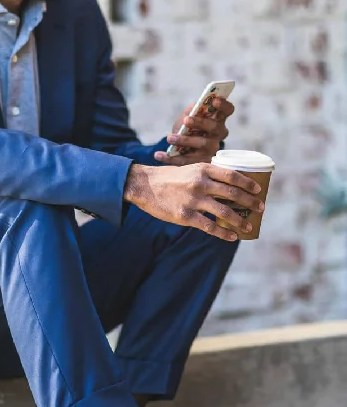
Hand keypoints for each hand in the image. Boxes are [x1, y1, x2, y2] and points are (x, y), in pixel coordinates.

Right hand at [123, 161, 263, 241]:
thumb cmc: (169, 178)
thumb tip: (228, 185)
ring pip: (224, 212)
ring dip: (240, 221)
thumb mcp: (190, 170)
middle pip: (233, 193)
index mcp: (203, 169)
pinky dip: (224, 233)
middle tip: (261, 208)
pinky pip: (210, 226)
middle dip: (250, 202)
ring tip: (248, 226)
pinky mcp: (185, 216)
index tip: (259, 190)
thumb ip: (207, 175)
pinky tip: (232, 236)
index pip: (232, 175)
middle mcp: (200, 183)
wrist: (145, 186)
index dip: (248, 183)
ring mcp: (193, 200)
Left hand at [154, 97, 233, 165]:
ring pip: (201, 144)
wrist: (180, 147)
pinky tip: (158, 155)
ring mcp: (211, 149)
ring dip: (185, 140)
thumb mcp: (187, 116)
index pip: (228, 110)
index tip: (214, 100)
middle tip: (186, 120)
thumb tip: (191, 112)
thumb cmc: (187, 127)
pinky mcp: (200, 162)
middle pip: (214, 127)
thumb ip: (190, 111)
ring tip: (169, 138)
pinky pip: (186, 160)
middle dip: (200, 122)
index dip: (223, 105)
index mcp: (218, 119)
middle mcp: (219, 135)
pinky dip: (170, 158)